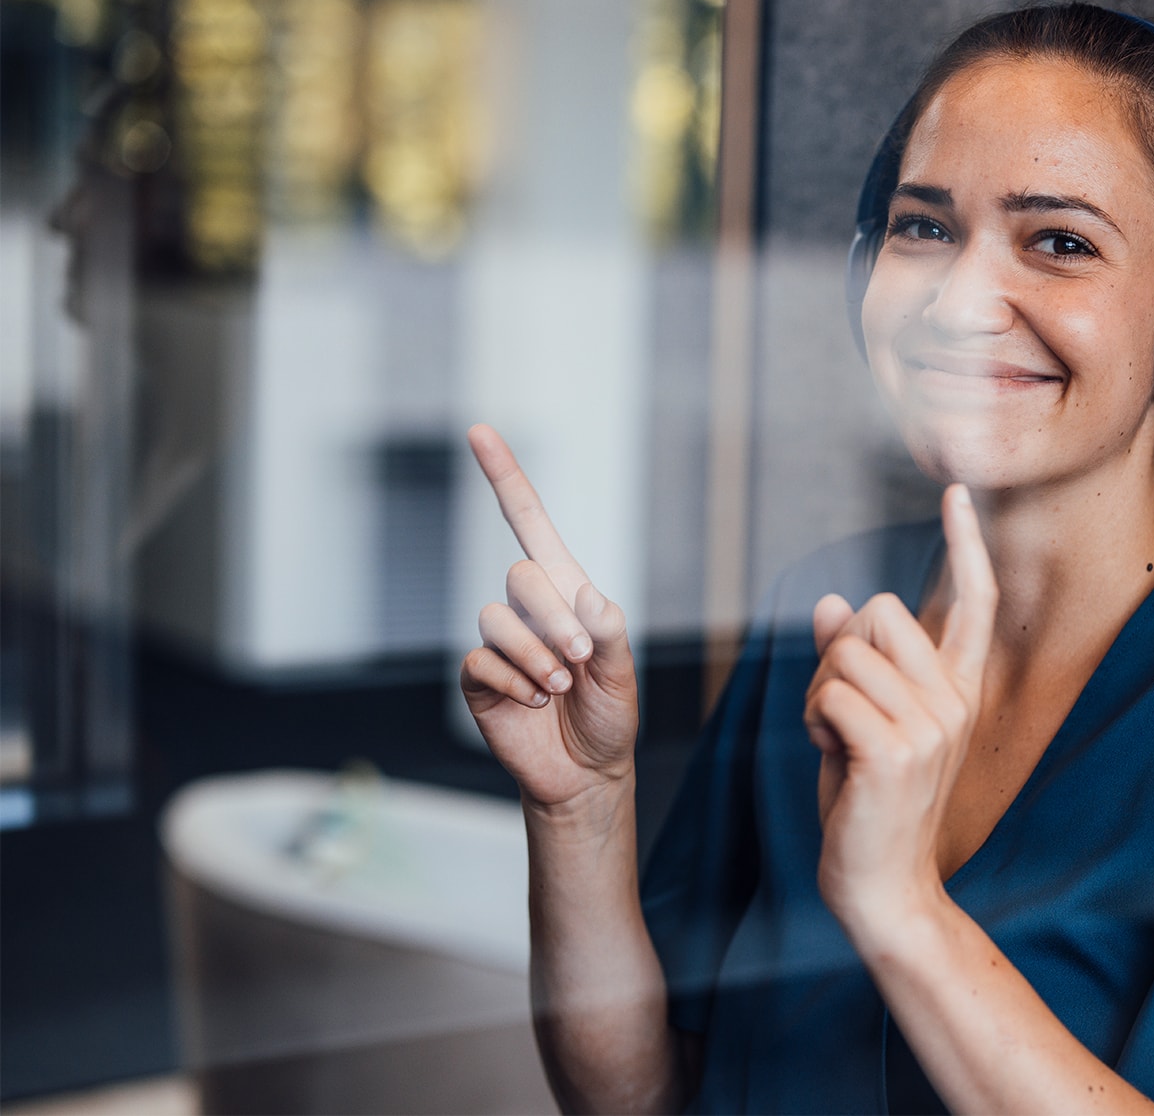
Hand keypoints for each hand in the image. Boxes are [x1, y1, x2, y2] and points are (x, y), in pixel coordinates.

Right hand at [459, 424, 638, 812]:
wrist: (586, 773)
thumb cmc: (609, 715)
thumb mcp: (624, 671)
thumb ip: (610, 630)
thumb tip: (585, 597)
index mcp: (566, 592)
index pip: (529, 524)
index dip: (504, 478)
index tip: (478, 431)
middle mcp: (528, 609)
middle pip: (521, 575)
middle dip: (556, 618)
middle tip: (582, 659)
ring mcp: (500, 642)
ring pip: (497, 617)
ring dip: (537, 656)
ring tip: (561, 687)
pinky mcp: (479, 678)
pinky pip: (481, 660)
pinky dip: (515, 681)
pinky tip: (535, 702)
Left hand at [804, 484, 998, 935]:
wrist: (885, 886)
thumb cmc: (872, 804)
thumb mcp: (865, 723)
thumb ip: (854, 664)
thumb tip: (833, 605)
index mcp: (958, 689)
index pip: (973, 601)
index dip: (964, 543)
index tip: (956, 491)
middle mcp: (955, 700)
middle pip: (879, 612)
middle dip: (838, 653)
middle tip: (839, 713)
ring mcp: (930, 726)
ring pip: (846, 653)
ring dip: (818, 692)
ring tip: (834, 740)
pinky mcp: (894, 752)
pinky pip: (830, 693)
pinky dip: (812, 719)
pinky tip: (827, 754)